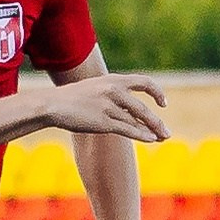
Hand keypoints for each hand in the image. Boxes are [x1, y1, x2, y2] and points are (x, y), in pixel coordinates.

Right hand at [45, 73, 170, 142]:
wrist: (53, 105)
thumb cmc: (73, 99)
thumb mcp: (96, 89)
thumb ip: (114, 94)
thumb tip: (130, 108)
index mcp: (114, 80)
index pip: (144, 82)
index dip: (157, 93)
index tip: (163, 103)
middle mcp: (114, 90)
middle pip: (144, 107)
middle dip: (157, 121)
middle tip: (166, 132)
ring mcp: (109, 106)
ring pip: (137, 120)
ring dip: (152, 130)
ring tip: (162, 138)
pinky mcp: (103, 121)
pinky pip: (128, 129)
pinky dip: (141, 135)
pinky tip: (151, 139)